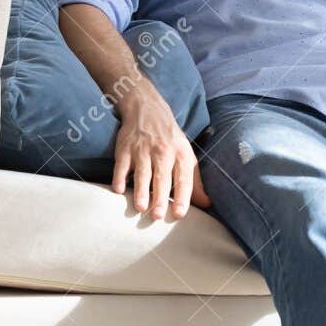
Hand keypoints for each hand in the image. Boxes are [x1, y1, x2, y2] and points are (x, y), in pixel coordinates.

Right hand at [111, 91, 209, 218]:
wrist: (148, 110)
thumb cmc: (170, 140)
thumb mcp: (186, 155)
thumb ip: (194, 181)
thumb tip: (207, 204)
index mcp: (181, 155)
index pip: (183, 179)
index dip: (182, 197)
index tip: (179, 214)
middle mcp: (163, 152)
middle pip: (162, 178)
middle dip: (160, 197)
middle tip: (157, 216)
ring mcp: (143, 150)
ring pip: (142, 173)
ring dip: (141, 191)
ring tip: (141, 208)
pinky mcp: (125, 148)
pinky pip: (121, 165)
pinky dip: (119, 177)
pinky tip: (118, 190)